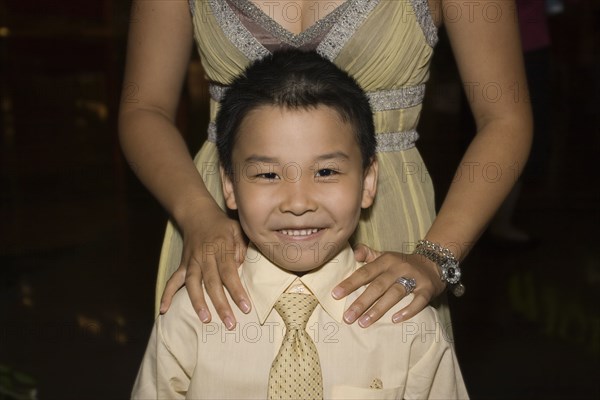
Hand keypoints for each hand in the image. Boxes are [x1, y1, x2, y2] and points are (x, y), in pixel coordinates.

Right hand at [160, 207, 249, 329]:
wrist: (198, 214)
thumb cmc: (223, 226)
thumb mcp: (238, 230)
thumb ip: (242, 247)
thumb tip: (241, 266)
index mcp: (221, 248)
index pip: (230, 273)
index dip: (237, 291)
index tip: (246, 308)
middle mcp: (204, 256)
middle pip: (212, 283)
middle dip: (221, 304)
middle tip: (230, 324)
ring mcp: (191, 261)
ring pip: (193, 284)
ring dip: (198, 303)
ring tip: (206, 320)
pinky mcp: (183, 265)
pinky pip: (173, 281)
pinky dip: (167, 295)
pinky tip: (163, 310)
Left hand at [331, 244, 445, 327]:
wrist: (433, 263)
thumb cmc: (401, 264)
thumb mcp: (384, 256)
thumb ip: (368, 253)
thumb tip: (354, 252)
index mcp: (385, 260)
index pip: (364, 272)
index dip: (350, 283)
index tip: (335, 295)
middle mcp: (398, 268)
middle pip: (377, 286)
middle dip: (361, 302)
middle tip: (347, 317)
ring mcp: (414, 278)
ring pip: (394, 293)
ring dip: (378, 309)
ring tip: (363, 323)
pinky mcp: (427, 289)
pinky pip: (418, 301)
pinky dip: (408, 310)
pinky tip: (395, 320)